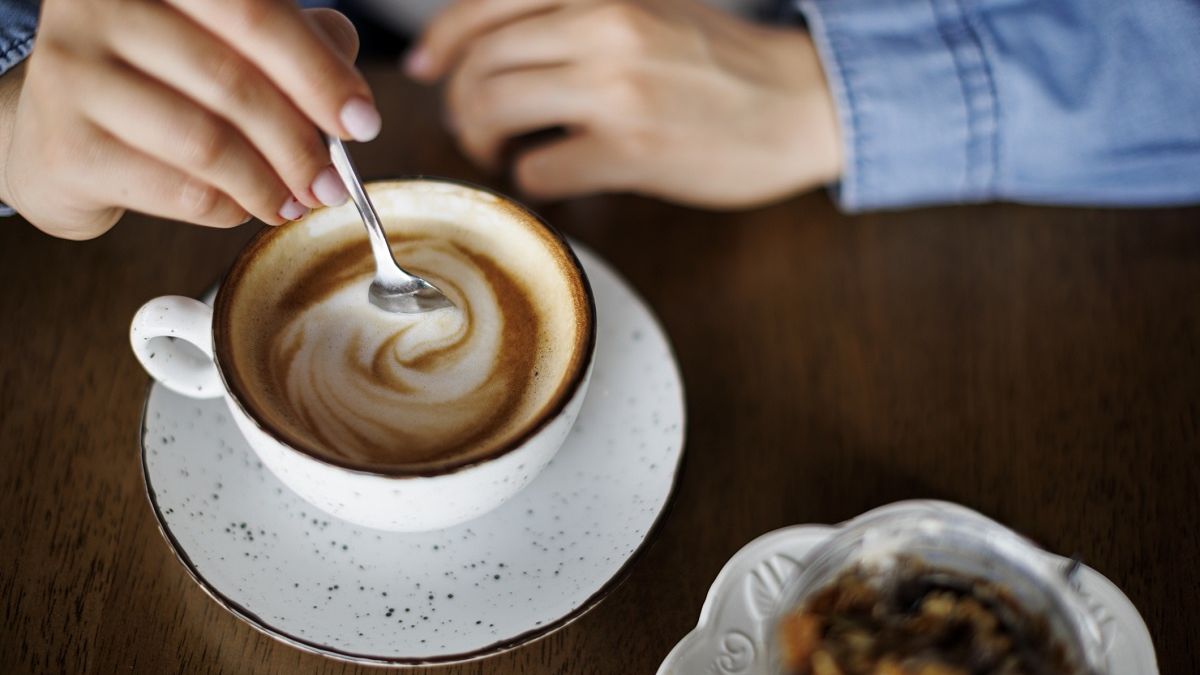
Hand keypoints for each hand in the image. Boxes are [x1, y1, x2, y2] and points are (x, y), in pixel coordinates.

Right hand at [0, 0, 380, 239]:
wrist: (58, 135)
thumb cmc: (157, 83)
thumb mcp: (225, 46)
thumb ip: (292, 47)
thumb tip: (349, 88)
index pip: (254, 13)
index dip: (319, 73)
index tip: (362, 122)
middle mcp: (102, 9)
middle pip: (234, 83)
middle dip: (301, 145)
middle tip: (333, 183)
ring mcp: (75, 75)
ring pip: (208, 143)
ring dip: (270, 185)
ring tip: (296, 202)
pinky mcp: (69, 148)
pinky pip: (181, 189)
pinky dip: (231, 208)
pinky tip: (247, 207)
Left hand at [408, 0, 840, 208]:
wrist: (800, 103)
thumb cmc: (724, 63)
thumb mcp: (648, 9)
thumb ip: (577, 16)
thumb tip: (493, 48)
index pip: (485, 1)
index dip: (441, 38)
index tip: (426, 67)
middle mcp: (604, 26)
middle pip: (480, 64)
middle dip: (460, 103)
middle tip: (474, 127)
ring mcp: (617, 89)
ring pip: (494, 110)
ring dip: (481, 139)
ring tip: (499, 152)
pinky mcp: (631, 151)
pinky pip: (539, 169)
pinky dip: (529, 178)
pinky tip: (549, 176)